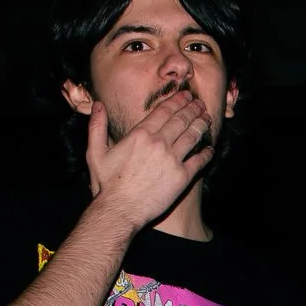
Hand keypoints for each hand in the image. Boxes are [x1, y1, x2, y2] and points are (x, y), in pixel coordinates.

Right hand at [84, 92, 214, 226]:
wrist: (120, 210)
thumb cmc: (107, 184)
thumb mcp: (95, 152)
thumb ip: (97, 126)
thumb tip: (97, 105)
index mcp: (140, 134)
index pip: (163, 111)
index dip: (177, 101)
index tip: (185, 96)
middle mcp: (158, 143)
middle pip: (181, 120)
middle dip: (193, 109)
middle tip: (200, 104)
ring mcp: (172, 160)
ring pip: (192, 136)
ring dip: (202, 125)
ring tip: (207, 119)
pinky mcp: (182, 177)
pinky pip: (199, 161)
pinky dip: (206, 153)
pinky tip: (210, 149)